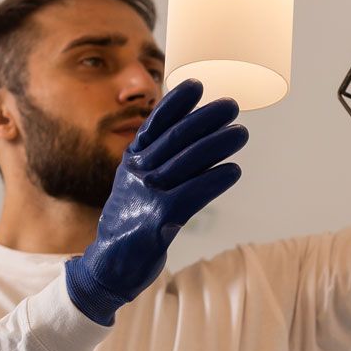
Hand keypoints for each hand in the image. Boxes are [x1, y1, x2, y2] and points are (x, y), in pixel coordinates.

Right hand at [63, 79, 246, 325]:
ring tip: (240, 134)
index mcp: (132, 162)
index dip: (176, 103)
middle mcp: (138, 173)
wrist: (110, 266)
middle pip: (177, 137)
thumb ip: (155, 163)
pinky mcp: (159, 218)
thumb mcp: (135, 186)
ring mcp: (147, 194)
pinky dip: (215, 180)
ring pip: (189, 161)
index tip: (196, 85)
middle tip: (231, 106)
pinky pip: (193, 193)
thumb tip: (190, 138)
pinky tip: (233, 171)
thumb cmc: (130, 224)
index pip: (155, 124)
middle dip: (207, 117)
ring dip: (219, 144)